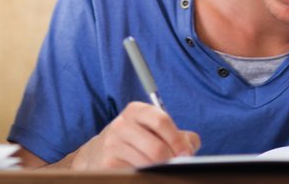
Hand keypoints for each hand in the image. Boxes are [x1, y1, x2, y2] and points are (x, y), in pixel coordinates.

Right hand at [71, 102, 199, 168]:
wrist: (98, 153)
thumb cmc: (135, 141)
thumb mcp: (153, 130)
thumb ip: (178, 135)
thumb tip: (190, 147)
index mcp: (136, 111)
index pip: (161, 121)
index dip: (177, 140)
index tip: (185, 154)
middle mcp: (121, 125)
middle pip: (157, 148)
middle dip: (170, 161)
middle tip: (175, 167)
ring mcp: (112, 145)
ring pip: (148, 164)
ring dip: (159, 171)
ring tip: (160, 171)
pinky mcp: (107, 164)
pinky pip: (136, 173)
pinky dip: (146, 176)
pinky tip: (146, 174)